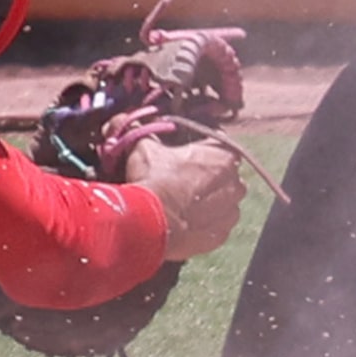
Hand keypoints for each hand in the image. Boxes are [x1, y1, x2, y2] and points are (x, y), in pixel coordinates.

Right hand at [122, 135, 244, 261]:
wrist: (149, 224)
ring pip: (223, 202)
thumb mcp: (142, 148)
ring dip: (208, 201)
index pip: (218, 145)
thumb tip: (121, 120)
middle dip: (206, 177)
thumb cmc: (152, 181)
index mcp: (223, 156)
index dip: (199, 150)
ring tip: (181, 203)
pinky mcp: (220, 236)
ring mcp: (229, 212)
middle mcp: (234, 184)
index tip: (184, 156)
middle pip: (223, 175)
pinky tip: (184, 221)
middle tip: (180, 180)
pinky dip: (204, 223)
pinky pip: (216, 226)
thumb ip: (139, 131)